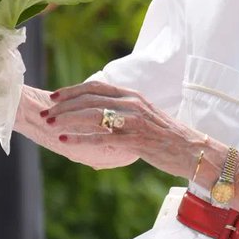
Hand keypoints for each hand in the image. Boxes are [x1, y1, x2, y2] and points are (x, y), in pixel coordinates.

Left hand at [41, 80, 207, 179]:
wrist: (193, 151)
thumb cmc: (168, 138)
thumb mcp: (146, 118)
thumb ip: (125, 113)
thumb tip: (102, 117)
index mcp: (133, 96)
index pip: (96, 87)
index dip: (72, 90)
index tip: (54, 97)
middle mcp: (132, 104)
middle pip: (90, 99)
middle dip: (63, 105)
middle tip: (45, 113)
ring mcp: (133, 121)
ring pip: (92, 115)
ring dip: (67, 119)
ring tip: (50, 125)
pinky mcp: (135, 139)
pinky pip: (102, 137)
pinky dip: (80, 138)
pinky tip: (65, 142)